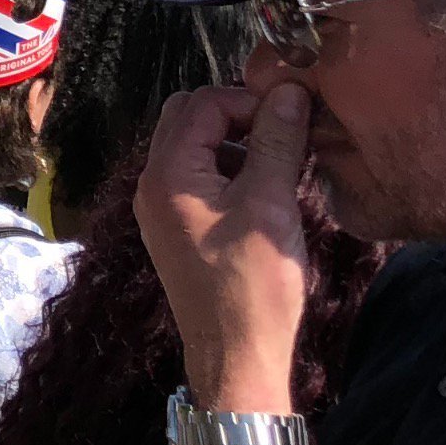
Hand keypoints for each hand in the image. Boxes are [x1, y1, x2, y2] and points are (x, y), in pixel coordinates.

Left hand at [136, 78, 312, 408]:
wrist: (235, 356)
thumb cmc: (254, 283)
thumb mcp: (271, 204)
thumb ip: (277, 141)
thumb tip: (289, 89)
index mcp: (167, 172)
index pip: (203, 102)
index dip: (250, 100)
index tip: (293, 117)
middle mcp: (152, 184)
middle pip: (189, 118)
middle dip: (238, 114)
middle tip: (286, 133)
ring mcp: (159, 208)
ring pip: (194, 147)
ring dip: (235, 141)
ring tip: (282, 160)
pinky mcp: (175, 229)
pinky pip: (196, 178)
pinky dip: (228, 169)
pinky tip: (265, 189)